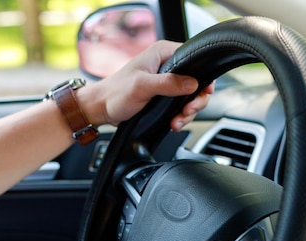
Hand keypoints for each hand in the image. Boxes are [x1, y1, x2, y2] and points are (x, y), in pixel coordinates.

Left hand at [79, 40, 213, 131]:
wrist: (102, 108)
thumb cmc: (116, 93)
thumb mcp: (142, 86)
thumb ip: (167, 83)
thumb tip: (192, 83)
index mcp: (163, 53)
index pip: (195, 59)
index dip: (203, 77)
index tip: (202, 93)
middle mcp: (168, 64)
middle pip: (197, 82)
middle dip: (195, 101)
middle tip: (187, 111)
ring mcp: (167, 81)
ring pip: (190, 97)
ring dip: (187, 113)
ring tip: (176, 121)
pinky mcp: (164, 96)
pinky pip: (181, 105)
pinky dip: (180, 116)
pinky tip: (173, 123)